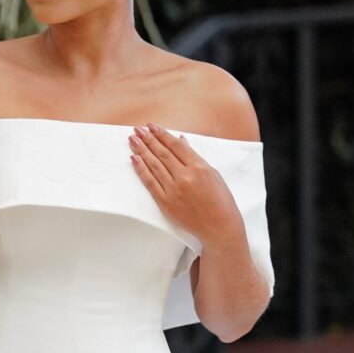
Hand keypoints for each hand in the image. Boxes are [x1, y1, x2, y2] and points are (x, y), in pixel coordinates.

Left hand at [128, 122, 242, 246]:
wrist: (219, 226)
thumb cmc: (220, 199)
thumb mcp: (212, 173)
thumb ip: (194, 156)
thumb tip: (180, 140)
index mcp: (198, 167)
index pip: (175, 146)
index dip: (162, 134)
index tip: (151, 126)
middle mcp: (185, 176)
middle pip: (162, 153)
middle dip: (148, 139)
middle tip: (137, 129)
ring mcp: (173, 190)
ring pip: (154, 165)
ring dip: (141, 150)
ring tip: (132, 139)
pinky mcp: (165, 202)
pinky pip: (150, 182)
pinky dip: (141, 169)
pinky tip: (134, 158)